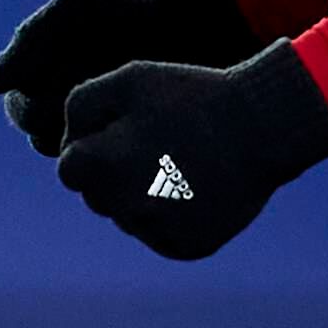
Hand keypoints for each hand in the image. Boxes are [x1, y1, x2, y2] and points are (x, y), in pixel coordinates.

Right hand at [0, 0, 254, 153]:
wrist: (189, 22)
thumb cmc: (131, 9)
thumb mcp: (79, 5)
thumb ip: (31, 37)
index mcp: (45, 77)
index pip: (20, 109)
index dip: (36, 104)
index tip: (68, 89)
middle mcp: (67, 107)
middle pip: (43, 137)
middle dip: (65, 126)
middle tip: (98, 108)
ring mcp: (99, 127)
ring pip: (74, 155)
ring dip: (90, 142)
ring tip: (121, 116)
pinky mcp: (129, 144)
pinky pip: (110, 164)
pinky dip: (117, 152)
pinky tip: (138, 132)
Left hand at [52, 45, 327, 261]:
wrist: (263, 127)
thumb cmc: (191, 97)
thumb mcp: (130, 80)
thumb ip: (81, 106)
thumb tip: (64, 142)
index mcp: (104, 165)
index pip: (70, 169)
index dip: (92, 147)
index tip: (123, 132)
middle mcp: (127, 206)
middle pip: (96, 197)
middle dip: (113, 173)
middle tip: (156, 145)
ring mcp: (158, 231)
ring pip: (127, 216)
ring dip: (139, 194)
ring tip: (179, 162)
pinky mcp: (185, 248)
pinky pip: (157, 233)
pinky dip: (168, 214)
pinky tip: (194, 187)